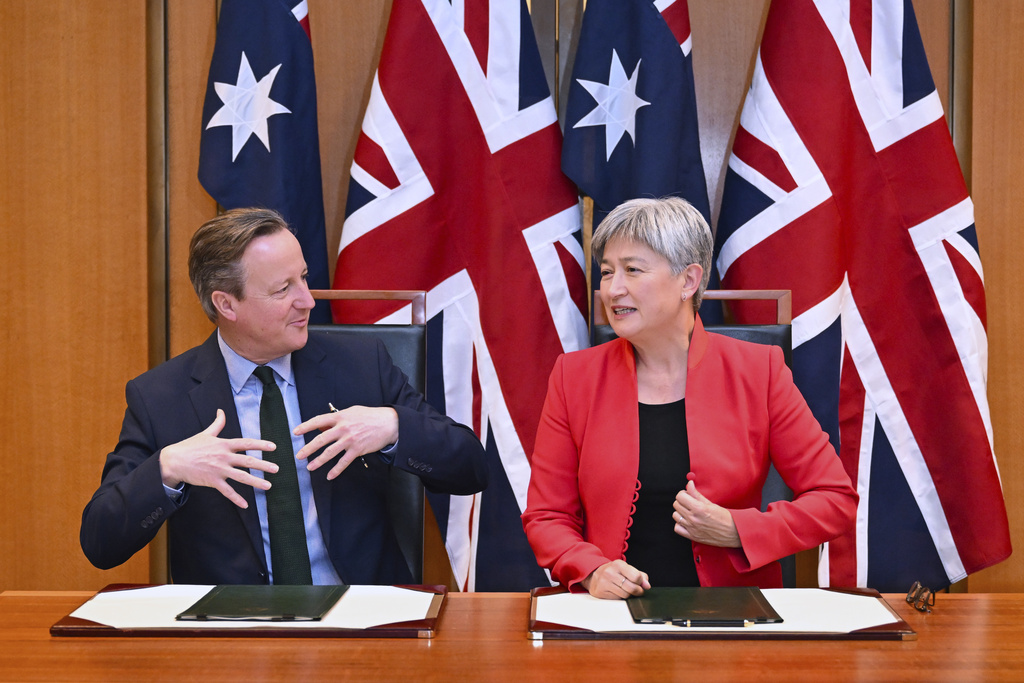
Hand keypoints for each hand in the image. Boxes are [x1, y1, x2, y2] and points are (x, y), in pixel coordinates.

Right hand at [159, 409, 278, 508]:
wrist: (174, 461)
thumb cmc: (190, 446)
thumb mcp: (205, 433)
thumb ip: (217, 423)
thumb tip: (221, 411)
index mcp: (224, 444)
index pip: (246, 443)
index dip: (261, 445)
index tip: (274, 447)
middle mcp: (224, 457)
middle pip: (248, 461)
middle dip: (264, 465)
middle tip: (277, 469)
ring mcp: (219, 470)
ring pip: (241, 477)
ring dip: (256, 482)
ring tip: (268, 486)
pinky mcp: (212, 481)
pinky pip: (227, 492)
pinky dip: (237, 499)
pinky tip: (246, 505)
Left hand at [294, 405, 398, 479]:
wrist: (388, 423)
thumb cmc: (369, 416)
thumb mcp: (352, 412)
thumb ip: (337, 418)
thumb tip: (322, 427)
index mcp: (340, 417)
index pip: (318, 421)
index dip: (305, 426)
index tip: (296, 432)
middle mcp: (343, 428)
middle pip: (321, 439)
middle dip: (308, 448)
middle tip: (299, 456)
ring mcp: (350, 440)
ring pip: (330, 452)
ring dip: (318, 461)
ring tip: (310, 467)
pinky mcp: (357, 450)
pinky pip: (344, 462)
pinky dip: (336, 470)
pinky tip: (329, 476)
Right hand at [581, 560, 650, 598]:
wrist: (594, 574)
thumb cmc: (614, 572)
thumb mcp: (626, 569)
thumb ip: (639, 575)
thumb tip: (647, 585)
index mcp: (618, 564)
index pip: (636, 577)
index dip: (641, 583)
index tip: (641, 584)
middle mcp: (610, 572)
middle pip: (632, 588)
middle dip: (638, 591)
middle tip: (637, 590)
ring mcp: (604, 582)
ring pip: (625, 595)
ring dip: (629, 595)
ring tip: (625, 590)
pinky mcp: (600, 592)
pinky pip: (617, 599)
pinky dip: (620, 597)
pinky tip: (617, 592)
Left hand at [673, 479, 740, 547]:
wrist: (733, 533)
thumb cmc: (725, 517)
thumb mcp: (711, 503)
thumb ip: (697, 494)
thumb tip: (689, 484)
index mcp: (698, 508)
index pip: (680, 496)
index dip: (683, 494)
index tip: (688, 495)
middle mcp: (693, 518)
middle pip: (676, 505)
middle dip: (682, 501)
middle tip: (689, 502)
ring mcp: (692, 528)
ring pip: (675, 516)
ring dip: (680, 512)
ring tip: (689, 512)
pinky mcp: (692, 536)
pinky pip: (677, 528)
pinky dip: (680, 524)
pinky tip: (687, 522)